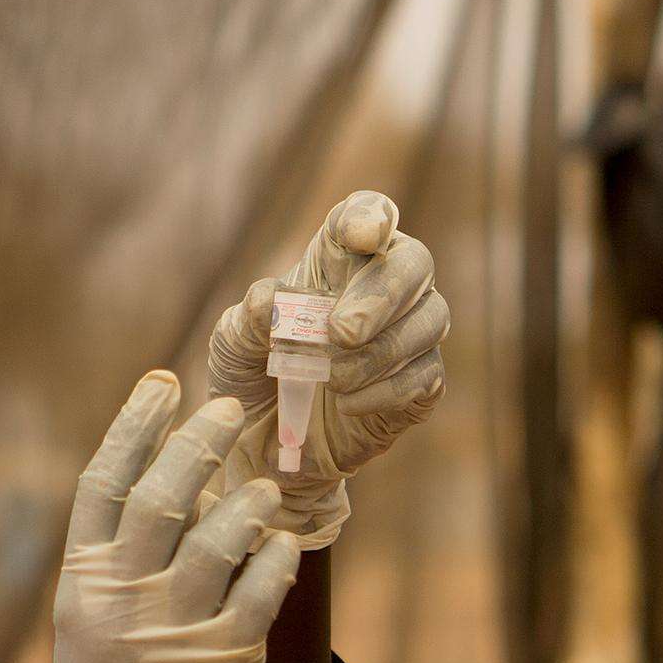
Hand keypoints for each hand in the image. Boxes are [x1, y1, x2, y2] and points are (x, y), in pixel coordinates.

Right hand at [41, 371, 302, 662]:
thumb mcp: (90, 629)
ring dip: (247, 500)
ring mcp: (172, 629)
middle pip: (163, 495)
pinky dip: (276, 557)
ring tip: (265, 487)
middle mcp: (122, 600)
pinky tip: (285, 542)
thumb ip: (116, 562)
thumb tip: (169, 483)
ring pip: (217, 536)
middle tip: (230, 409)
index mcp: (82, 584)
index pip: (104, 484)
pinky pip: (261, 589)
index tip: (162, 383)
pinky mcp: (224, 660)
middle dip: (199, 440)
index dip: (133, 426)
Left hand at [207, 190, 448, 547]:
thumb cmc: (252, 376)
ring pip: (429, 320)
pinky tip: (347, 403)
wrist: (263, 446)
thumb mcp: (233, 345)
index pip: (367, 216)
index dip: (370, 217)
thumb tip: (273, 301)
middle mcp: (384, 287)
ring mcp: (409, 336)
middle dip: (381, 295)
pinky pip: (425, 377)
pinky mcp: (420, 386)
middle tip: (342, 332)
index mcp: (338, 259)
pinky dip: (386, 390)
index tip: (363, 235)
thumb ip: (251, 318)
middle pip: (414, 263)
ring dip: (380, 351)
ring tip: (332, 378)